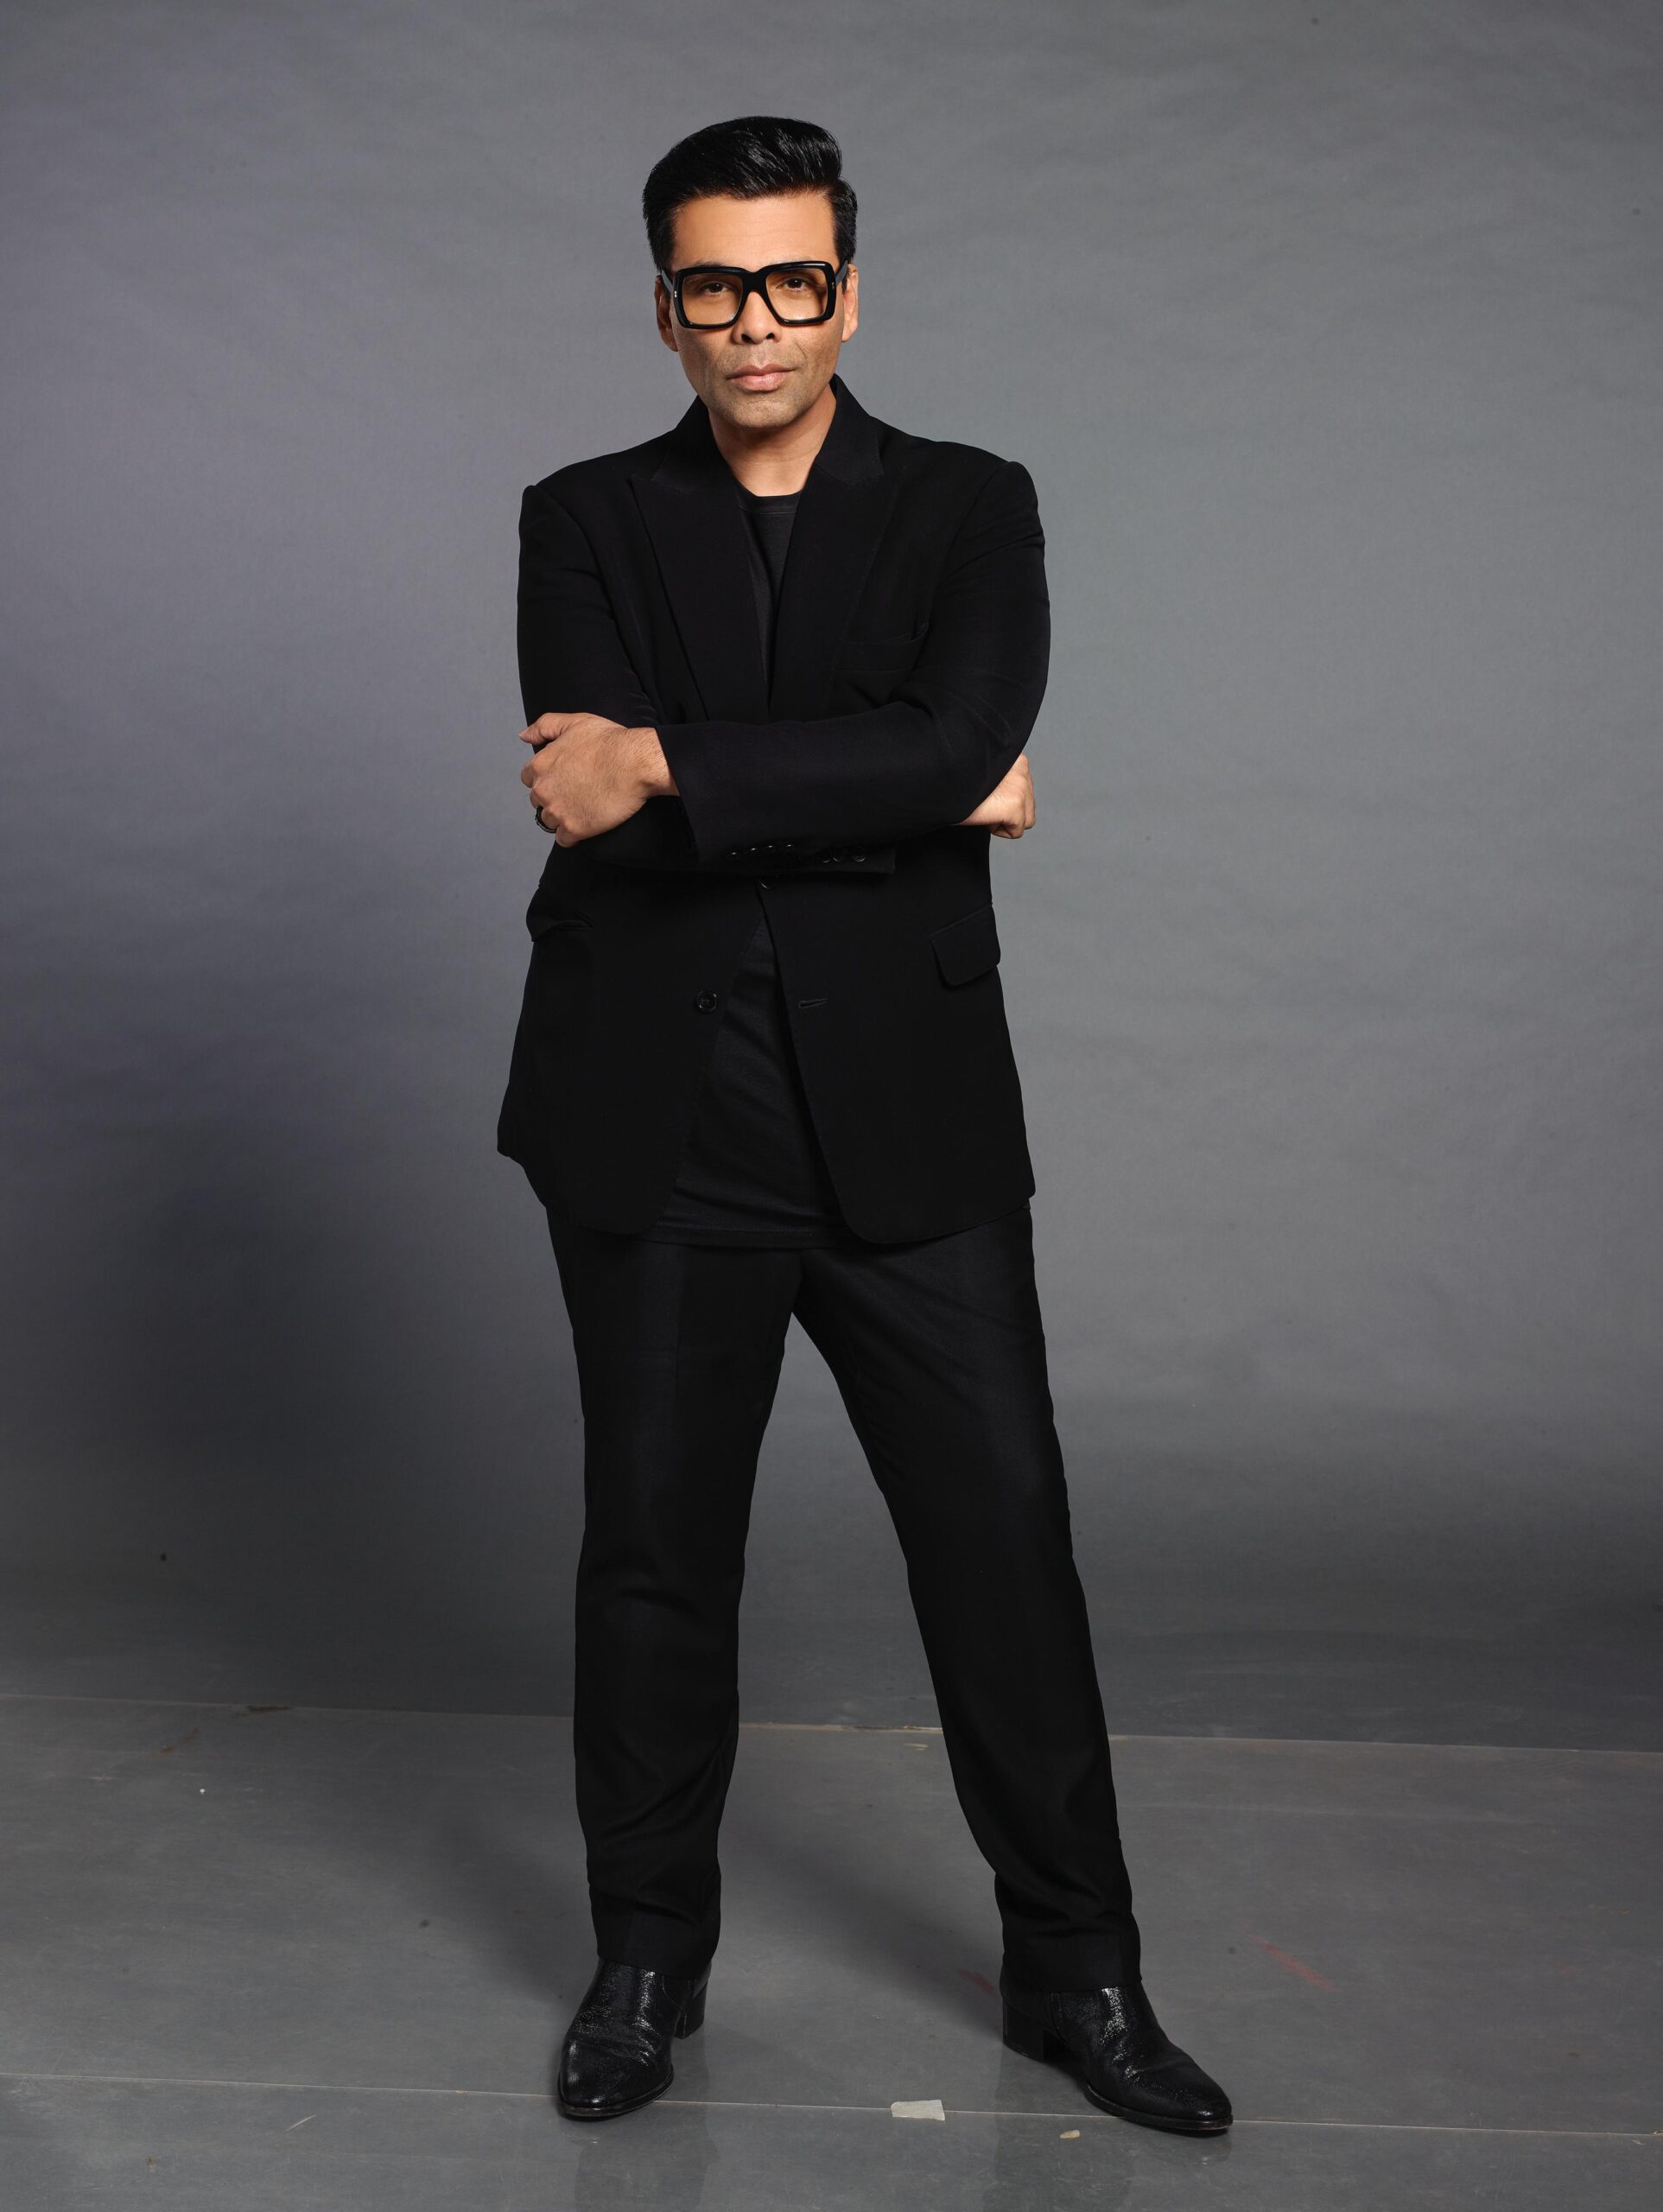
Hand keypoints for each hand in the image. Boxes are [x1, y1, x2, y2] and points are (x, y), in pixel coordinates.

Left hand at [518, 714, 668, 844]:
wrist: (634, 763)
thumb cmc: (609, 741)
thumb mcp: (574, 722)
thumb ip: (544, 726)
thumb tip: (523, 735)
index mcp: (540, 765)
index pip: (528, 778)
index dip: (546, 778)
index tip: (563, 778)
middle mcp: (543, 790)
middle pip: (538, 801)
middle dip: (553, 798)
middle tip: (576, 792)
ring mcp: (558, 811)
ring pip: (549, 821)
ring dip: (562, 817)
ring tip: (583, 807)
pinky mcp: (575, 829)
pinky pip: (563, 839)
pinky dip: (573, 835)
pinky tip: (586, 823)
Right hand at [956, 752, 1033, 837]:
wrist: (937, 782)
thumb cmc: (950, 779)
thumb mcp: (981, 771)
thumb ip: (1000, 780)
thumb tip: (1005, 797)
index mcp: (1015, 758)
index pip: (1024, 790)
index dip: (1003, 800)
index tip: (984, 796)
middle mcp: (1022, 768)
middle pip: (1029, 806)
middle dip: (1007, 812)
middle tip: (982, 803)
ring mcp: (1020, 786)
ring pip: (1026, 820)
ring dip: (1004, 821)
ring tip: (983, 809)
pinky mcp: (1015, 804)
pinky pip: (1017, 831)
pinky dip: (998, 830)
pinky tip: (983, 815)